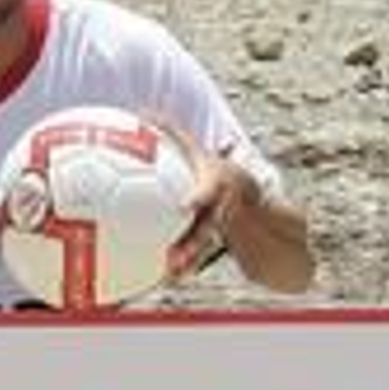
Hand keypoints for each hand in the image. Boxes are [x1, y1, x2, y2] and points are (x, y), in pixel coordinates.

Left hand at [163, 128, 260, 280]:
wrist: (247, 196)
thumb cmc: (211, 169)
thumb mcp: (197, 147)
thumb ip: (171, 131)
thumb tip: (142, 110)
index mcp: (216, 185)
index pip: (209, 191)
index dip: (198, 197)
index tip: (184, 206)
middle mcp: (219, 209)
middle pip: (207, 228)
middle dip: (193, 242)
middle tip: (174, 255)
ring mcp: (217, 229)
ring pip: (202, 248)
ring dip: (187, 262)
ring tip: (168, 274)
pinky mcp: (211, 244)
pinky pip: (196, 258)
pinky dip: (182, 269)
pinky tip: (162, 279)